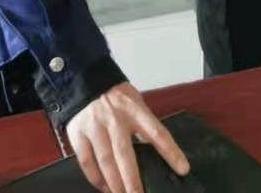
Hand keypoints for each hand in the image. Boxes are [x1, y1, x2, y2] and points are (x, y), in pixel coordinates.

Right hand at [64, 82, 188, 192]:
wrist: (85, 79)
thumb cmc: (116, 96)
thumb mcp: (135, 102)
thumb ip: (144, 125)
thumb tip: (159, 153)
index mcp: (134, 109)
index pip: (157, 132)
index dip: (171, 152)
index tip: (182, 168)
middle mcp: (114, 118)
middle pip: (125, 153)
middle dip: (133, 179)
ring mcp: (94, 126)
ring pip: (105, 161)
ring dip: (115, 183)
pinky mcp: (78, 134)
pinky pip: (87, 161)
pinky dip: (96, 178)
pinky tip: (105, 187)